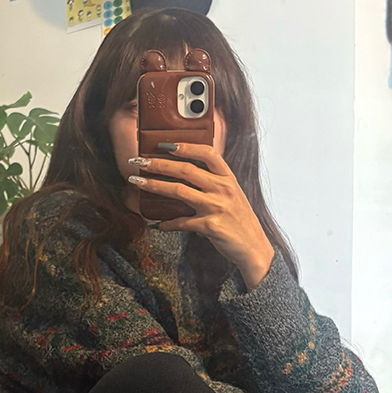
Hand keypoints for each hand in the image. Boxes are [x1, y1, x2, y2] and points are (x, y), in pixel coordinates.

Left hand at [128, 143, 273, 289]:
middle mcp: (222, 189)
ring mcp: (216, 207)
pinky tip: (157, 224)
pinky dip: (167, 223)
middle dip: (159, 164)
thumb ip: (213, 183)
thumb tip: (185, 175)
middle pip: (186, 170)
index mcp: (228, 178)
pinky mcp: (210, 226)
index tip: (164, 144)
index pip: (207, 153)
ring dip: (154, 185)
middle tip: (139, 161)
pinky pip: (181, 222)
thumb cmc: (240, 221)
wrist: (253, 248)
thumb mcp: (232, 195)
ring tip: (137, 182)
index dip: (185, 146)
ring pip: (179, 191)